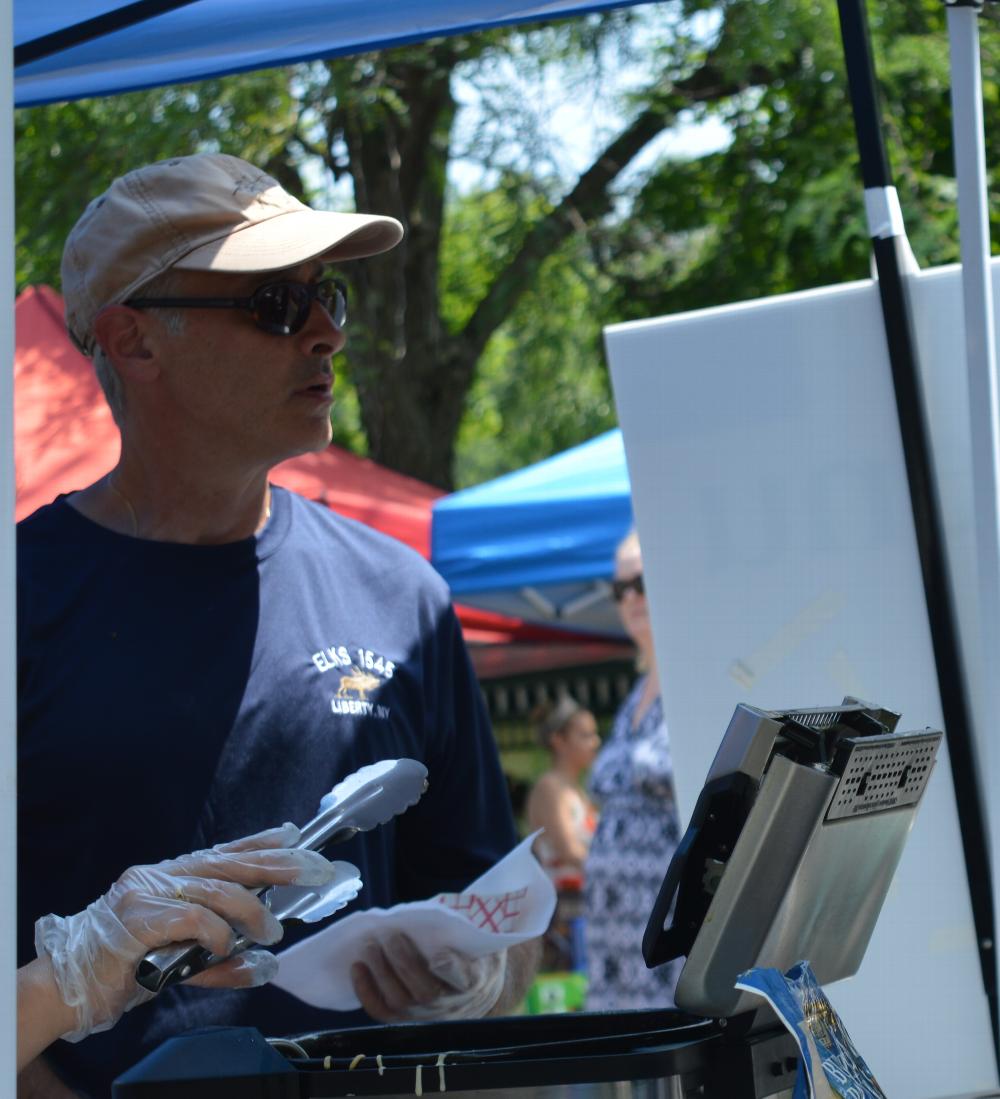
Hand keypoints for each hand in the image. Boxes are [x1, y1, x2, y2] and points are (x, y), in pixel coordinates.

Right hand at [32, 822, 338, 1043]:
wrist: (64, 989)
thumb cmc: (122, 970)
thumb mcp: (181, 961)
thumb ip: (220, 958)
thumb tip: (264, 964)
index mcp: (168, 876)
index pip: (223, 851)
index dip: (260, 842)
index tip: (294, 835)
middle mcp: (159, 875)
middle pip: (229, 861)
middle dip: (276, 863)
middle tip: (314, 869)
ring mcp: (146, 892)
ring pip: (217, 888)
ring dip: (252, 910)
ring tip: (274, 930)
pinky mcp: (138, 917)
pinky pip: (193, 917)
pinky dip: (216, 933)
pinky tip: (226, 947)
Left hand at [350, 933, 505, 1020]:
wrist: (474, 996)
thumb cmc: (472, 960)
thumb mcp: (480, 946)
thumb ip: (464, 936)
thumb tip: (436, 926)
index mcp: (472, 982)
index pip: (463, 979)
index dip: (450, 969)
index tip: (439, 955)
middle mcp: (448, 1005)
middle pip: (424, 991)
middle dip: (403, 962)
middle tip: (391, 935)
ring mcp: (425, 1017)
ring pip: (399, 1001)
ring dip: (381, 972)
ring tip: (370, 946)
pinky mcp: (405, 1020)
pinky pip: (382, 1011)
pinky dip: (366, 991)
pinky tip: (357, 968)